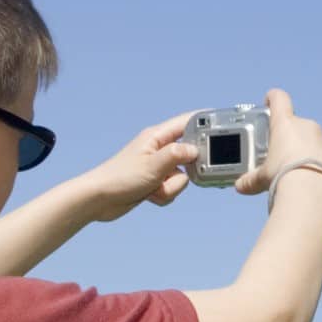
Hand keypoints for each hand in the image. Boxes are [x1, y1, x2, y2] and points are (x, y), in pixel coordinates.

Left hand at [79, 111, 201, 221]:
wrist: (98, 200)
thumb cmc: (119, 178)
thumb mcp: (152, 165)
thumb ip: (176, 154)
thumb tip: (196, 150)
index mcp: (157, 137)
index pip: (187, 122)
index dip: (206, 122)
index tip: (223, 127)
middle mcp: (159, 149)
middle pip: (190, 154)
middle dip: (188, 169)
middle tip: (177, 174)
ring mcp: (158, 166)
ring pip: (183, 176)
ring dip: (172, 187)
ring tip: (154, 188)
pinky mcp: (155, 182)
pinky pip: (173, 188)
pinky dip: (165, 195)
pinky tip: (150, 195)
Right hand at [233, 88, 321, 196]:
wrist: (311, 193)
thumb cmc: (283, 177)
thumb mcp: (262, 178)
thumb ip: (251, 180)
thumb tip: (240, 186)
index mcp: (286, 125)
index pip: (279, 99)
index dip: (273, 98)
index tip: (270, 100)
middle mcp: (308, 128)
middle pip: (298, 126)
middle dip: (291, 139)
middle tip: (283, 156)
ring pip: (316, 143)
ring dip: (309, 153)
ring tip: (301, 172)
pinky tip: (316, 181)